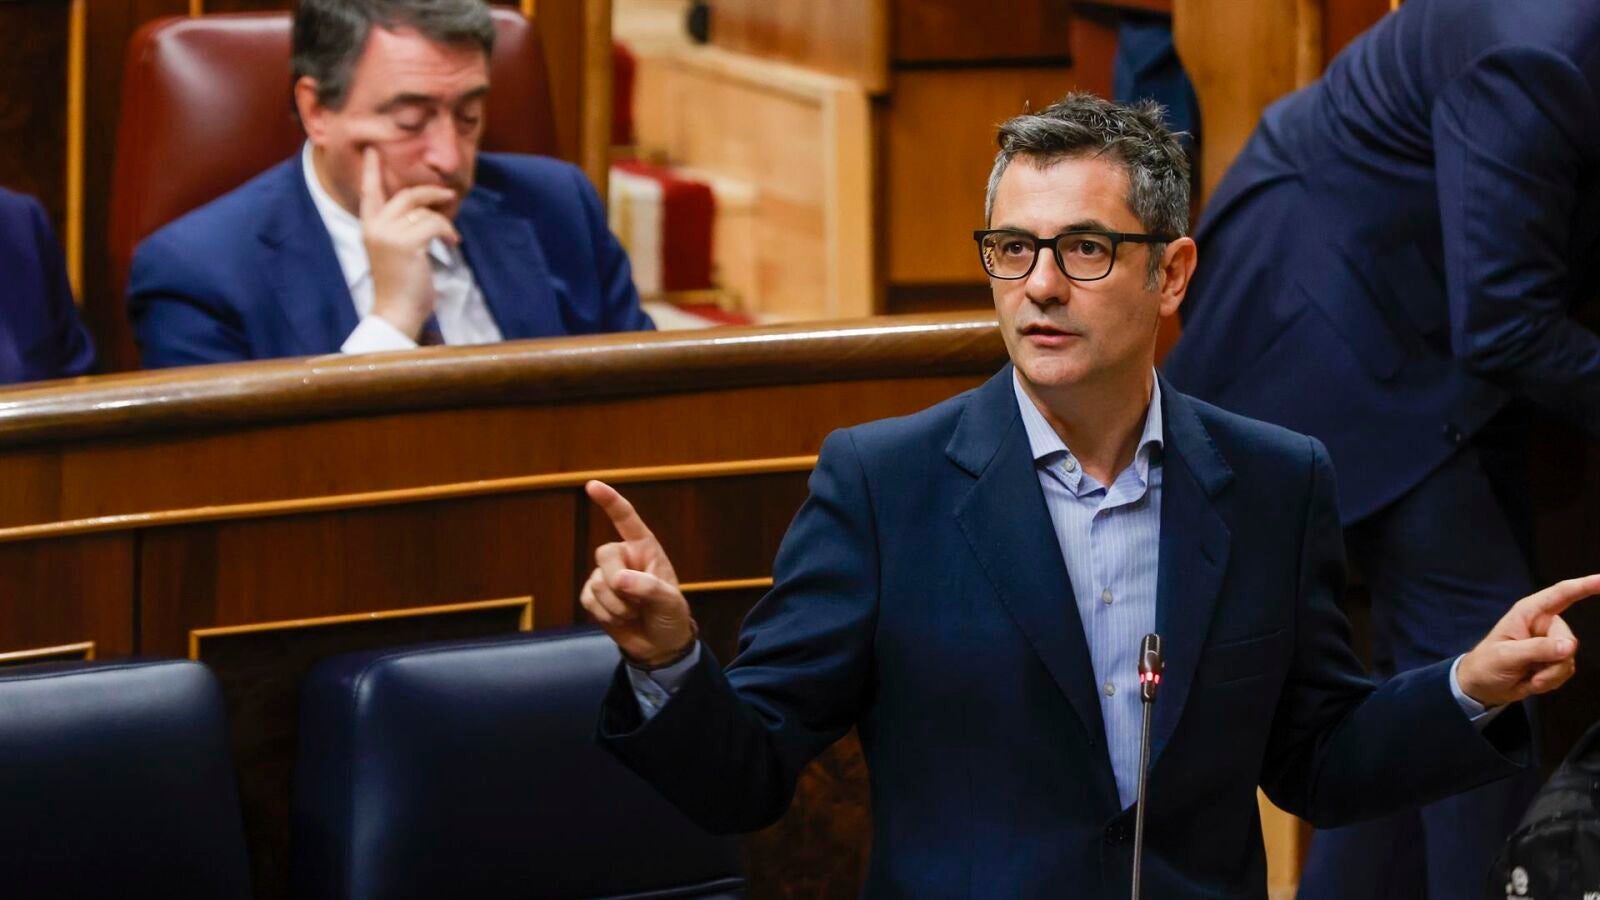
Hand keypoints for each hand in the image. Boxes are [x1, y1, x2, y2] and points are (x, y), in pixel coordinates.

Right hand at [358, 147, 459, 339]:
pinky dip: (448, 232)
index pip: (368, 193)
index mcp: (369, 228)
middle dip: (430, 192)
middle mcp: (375, 227)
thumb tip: (425, 211)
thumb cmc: (401, 285)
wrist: (397, 310)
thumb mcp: (396, 251)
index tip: (374, 151)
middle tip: (448, 194)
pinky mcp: (406, 243)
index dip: (372, 171)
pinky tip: (452, 244)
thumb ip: (401, 229)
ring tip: (451, 238)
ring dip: (444, 222)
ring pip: (424, 210)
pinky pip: (434, 224)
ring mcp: (389, 234)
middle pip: (406, 195)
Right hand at [579, 480, 697, 667]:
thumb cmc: (671, 616)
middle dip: (617, 581)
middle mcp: (624, 558)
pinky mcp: (594, 597)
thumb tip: (619, 579)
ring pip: (596, 583)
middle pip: (604, 553)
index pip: (626, 520)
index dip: (610, 502)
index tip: (592, 486)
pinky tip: (621, 619)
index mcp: (645, 549)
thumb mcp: (670, 602)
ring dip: (616, 606)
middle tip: (636, 602)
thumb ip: (649, 587)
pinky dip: (605, 615)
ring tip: (634, 613)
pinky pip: (588, 600)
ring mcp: (606, 577)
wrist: (660, 645)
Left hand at [1456, 573, 1597, 707]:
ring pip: (1569, 659)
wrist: (1483, 687)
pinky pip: (1566, 671)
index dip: (1584, 585)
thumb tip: (1569, 646)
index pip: (1561, 594)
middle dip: (1553, 660)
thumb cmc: (1487, 664)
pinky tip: (1532, 680)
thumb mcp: (1506, 655)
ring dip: (1549, 674)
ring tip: (1527, 675)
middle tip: (1530, 670)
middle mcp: (1544, 624)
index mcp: (1529, 612)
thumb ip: (1537, 649)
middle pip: (1568, 639)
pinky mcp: (1556, 660)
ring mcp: (1551, 643)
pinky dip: (1550, 681)